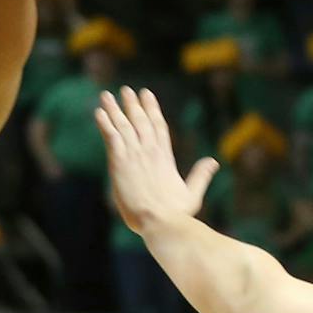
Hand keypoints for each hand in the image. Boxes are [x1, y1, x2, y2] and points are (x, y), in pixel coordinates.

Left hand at [96, 88, 217, 235]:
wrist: (160, 222)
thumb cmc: (176, 214)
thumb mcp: (193, 193)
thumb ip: (201, 175)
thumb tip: (213, 161)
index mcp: (166, 157)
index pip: (159, 126)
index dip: (152, 109)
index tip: (146, 94)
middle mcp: (150, 151)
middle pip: (140, 120)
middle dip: (133, 104)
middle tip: (127, 90)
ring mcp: (135, 155)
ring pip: (123, 125)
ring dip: (114, 109)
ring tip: (106, 95)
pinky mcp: (120, 162)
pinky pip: (111, 137)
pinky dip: (105, 124)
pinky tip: (98, 113)